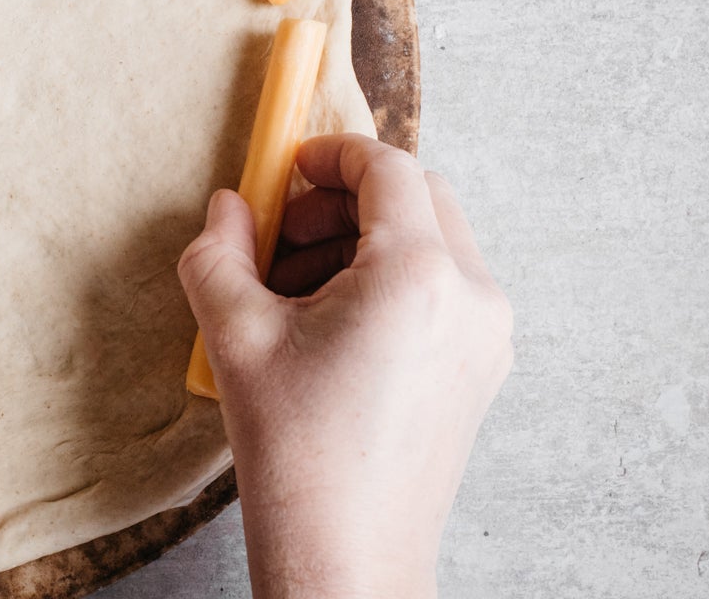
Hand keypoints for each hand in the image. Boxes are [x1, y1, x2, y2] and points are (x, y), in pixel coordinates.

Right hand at [178, 134, 512, 598]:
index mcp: (418, 274)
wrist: (347, 553)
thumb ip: (220, 252)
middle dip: (349, 200)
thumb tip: (228, 209)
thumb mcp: (235, 336)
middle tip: (286, 231)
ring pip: (435, 243)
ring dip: (368, 242)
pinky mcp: (483, 370)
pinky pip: (445, 291)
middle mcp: (472, 295)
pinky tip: (332, 328)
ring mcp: (487, 335)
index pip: (388, 168)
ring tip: (297, 290)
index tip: (288, 170)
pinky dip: (393, 283)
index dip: (332, 156)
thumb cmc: (296, 452)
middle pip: (421, 197)